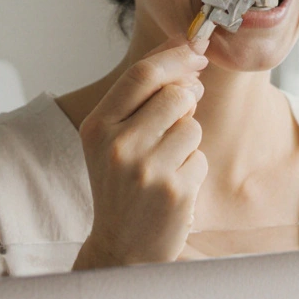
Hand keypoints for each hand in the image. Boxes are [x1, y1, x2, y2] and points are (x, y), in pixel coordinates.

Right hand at [73, 37, 210, 268]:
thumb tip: (188, 61)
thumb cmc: (121, 187)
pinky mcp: (174, 191)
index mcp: (97, 127)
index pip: (141, 75)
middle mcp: (118, 146)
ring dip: (188, 142)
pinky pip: (200, 158)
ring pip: (192, 127)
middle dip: (187, 100)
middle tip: (178, 119)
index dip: (175, 56)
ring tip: (165, 165)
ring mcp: (147, 170)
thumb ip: (142, 100)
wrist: (120, 248)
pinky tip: (172, 187)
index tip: (195, 50)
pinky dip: (192, 169)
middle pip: (175, 96)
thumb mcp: (113, 140)